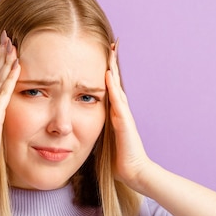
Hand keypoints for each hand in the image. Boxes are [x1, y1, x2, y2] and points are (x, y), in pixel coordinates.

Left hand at [105, 42, 152, 192]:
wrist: (133, 171)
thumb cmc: (119, 160)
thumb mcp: (104, 142)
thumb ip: (97, 133)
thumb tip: (82, 132)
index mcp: (115, 115)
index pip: (109, 90)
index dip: (106, 74)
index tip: (103, 58)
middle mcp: (120, 111)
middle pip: (115, 82)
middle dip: (112, 63)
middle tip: (111, 44)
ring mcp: (123, 114)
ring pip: (116, 86)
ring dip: (113, 68)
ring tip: (111, 50)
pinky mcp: (124, 121)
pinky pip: (116, 99)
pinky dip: (112, 86)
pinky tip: (108, 73)